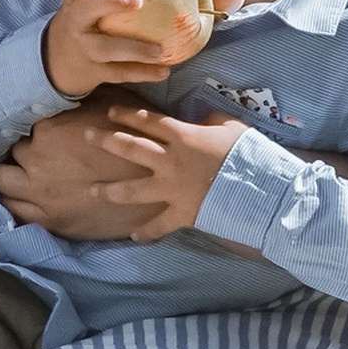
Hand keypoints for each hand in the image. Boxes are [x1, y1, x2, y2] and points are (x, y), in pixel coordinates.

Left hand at [0, 92, 156, 238]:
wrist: (158, 189)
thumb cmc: (137, 141)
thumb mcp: (111, 105)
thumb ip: (80, 102)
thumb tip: (66, 94)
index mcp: (48, 130)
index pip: (23, 126)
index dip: (32, 131)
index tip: (40, 134)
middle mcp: (36, 161)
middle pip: (8, 154)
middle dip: (17, 155)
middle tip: (32, 156)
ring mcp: (40, 194)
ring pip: (2, 183)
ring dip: (10, 178)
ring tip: (22, 178)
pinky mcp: (51, 221)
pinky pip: (16, 212)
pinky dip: (17, 203)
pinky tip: (26, 200)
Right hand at [40, 0, 176, 99]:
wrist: (58, 60)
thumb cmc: (87, 22)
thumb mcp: (87, 3)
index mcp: (74, 0)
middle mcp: (74, 22)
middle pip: (86, 8)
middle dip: (110, 2)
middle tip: (138, 0)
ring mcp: (82, 48)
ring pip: (105, 48)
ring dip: (134, 49)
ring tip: (160, 50)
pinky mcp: (93, 71)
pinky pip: (118, 72)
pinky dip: (142, 73)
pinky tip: (164, 71)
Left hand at [81, 105, 248, 239]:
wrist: (260, 189)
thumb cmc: (248, 155)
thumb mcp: (232, 128)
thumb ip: (213, 121)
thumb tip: (205, 118)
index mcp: (183, 136)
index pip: (149, 121)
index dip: (128, 115)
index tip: (110, 111)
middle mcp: (170, 161)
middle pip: (130, 147)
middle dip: (106, 140)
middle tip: (86, 136)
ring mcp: (172, 189)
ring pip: (133, 190)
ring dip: (110, 191)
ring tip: (92, 191)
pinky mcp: (181, 213)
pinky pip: (159, 225)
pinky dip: (146, 232)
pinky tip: (133, 237)